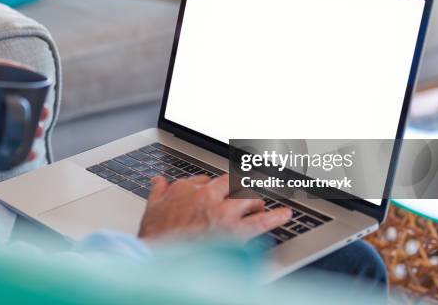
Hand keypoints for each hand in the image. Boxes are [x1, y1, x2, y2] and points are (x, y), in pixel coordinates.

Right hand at [138, 174, 290, 241]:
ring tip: (262, 205)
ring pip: (248, 199)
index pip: (207, 180)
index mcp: (187, 188)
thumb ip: (158, 192)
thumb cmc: (154, 236)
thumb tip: (159, 181)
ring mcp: (222, 212)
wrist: (158, 257)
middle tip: (246, 194)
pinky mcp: (234, 231)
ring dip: (256, 202)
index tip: (220, 189)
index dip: (215, 187)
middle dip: (240, 189)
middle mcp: (208, 195)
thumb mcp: (151, 208)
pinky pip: (261, 222)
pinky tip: (286, 214)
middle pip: (232, 184)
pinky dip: (276, 217)